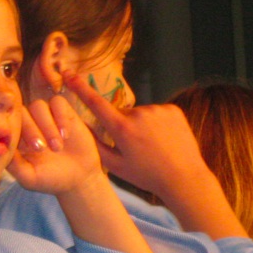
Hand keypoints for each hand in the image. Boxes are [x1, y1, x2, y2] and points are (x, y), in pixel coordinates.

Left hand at [8, 94, 107, 196]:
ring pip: (38, 106)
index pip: (7, 123)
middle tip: (41, 149)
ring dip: (47, 126)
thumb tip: (0, 149)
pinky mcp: (64, 112)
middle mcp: (29, 123)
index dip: (14, 133)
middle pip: (22, 113)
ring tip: (57, 147)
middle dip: (31, 130)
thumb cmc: (50, 179)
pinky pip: (58, 102)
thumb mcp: (30, 178)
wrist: (79, 178)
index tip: (26, 151)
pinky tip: (66, 136)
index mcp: (16, 136)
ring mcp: (46, 116)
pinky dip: (61, 117)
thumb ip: (14, 165)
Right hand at [61, 71, 213, 200]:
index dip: (80, 88)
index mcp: (121, 128)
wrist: (184, 178)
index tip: (68, 74)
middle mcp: (138, 114)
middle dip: (122, 125)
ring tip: (152, 145)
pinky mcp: (172, 109)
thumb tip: (79, 125)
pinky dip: (156, 123)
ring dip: (140, 125)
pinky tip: (163, 139)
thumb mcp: (115, 166)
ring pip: (139, 114)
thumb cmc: (146, 175)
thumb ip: (94, 144)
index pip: (95, 102)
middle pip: (120, 113)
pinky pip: (155, 112)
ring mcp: (157, 110)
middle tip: (135, 147)